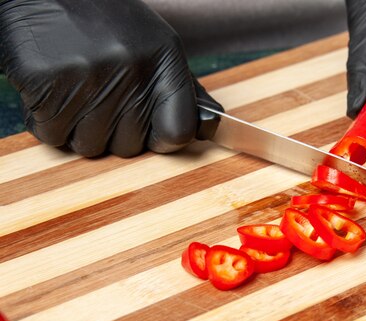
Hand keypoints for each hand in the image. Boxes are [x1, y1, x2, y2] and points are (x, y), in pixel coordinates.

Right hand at [0, 0, 221, 156]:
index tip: (153, 130)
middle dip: (114, 131)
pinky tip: (52, 90)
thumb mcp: (156, 44)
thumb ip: (183, 87)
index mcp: (163, 60)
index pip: (179, 131)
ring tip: (75, 90)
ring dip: (78, 128)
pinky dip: (48, 121)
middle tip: (100, 94)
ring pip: (89, 146)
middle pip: (129, 146)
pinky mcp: (45, 85)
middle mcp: (130, 71)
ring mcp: (87, 78)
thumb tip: (211, 120)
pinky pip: (52, 136)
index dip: (164, 138)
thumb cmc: (105, 21)